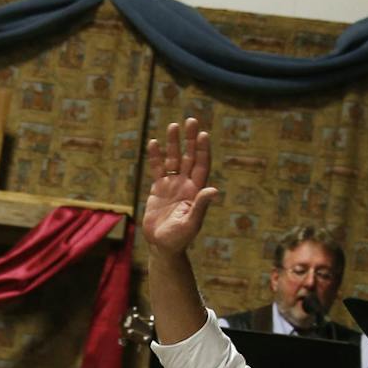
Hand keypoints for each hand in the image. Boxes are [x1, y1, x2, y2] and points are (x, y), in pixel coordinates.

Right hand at [142, 118, 218, 255]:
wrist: (162, 246)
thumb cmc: (179, 238)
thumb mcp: (191, 223)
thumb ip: (200, 206)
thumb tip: (213, 190)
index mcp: (196, 191)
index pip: (201, 165)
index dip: (203, 150)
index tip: (203, 134)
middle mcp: (186, 184)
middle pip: (190, 157)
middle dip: (191, 140)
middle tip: (191, 121)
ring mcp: (172, 185)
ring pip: (174, 159)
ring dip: (174, 143)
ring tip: (173, 126)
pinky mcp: (158, 189)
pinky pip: (158, 169)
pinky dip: (156, 157)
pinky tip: (154, 143)